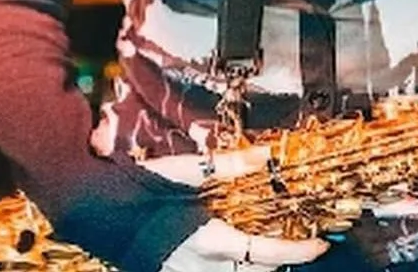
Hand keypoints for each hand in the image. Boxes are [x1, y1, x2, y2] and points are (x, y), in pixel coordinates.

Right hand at [143, 152, 327, 271]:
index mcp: (209, 241)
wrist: (97, 210)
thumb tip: (266, 156)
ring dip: (257, 267)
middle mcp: (201, 268)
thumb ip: (228, 167)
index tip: (320, 246)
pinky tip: (237, 255)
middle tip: (299, 246)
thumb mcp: (187, 171)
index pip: (267, 253)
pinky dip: (234, 269)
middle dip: (280, 264)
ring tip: (271, 250)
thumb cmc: (141, 187)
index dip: (298, 252)